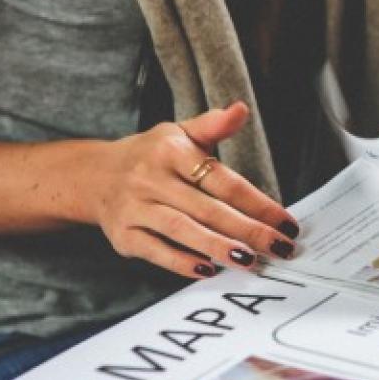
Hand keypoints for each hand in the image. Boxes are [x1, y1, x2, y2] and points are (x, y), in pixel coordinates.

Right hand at [86, 102, 298, 278]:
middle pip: (208, 209)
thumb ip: (213, 126)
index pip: (223, 181)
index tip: (285, 222)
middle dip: (247, 231)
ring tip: (249, 261)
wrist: (93, 175)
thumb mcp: (179, 133)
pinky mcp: (123, 235)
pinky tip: (209, 269)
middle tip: (278, 247)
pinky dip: (182, 262)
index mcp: (172, 152)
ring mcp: (135, 208)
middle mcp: (151, 179)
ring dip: (218, 247)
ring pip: (182, 230)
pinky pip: (156, 251)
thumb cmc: (150, 155)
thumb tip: (241, 110)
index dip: (257, 203)